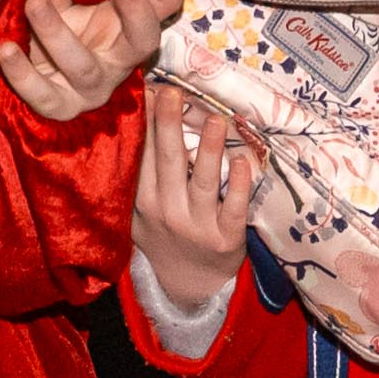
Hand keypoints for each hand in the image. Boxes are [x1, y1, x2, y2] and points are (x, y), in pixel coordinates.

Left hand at [0, 0, 181, 123]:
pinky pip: (44, 95)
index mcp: (131, 31)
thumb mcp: (59, 3)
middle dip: (136, 10)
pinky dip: (22, 74)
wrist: (40, 84)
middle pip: (144, 40)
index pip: (164, 3)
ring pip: (83, 66)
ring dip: (58, 33)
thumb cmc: (62, 39)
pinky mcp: (61, 107)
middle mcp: (119, 61)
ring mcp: (92, 88)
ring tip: (35, 2)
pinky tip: (6, 49)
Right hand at [131, 90, 262, 314]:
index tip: (148, 91)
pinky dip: (237, 185)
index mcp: (142, 202)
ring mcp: (197, 226)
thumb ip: (139, 173)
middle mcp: (167, 212)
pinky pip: (233, 208)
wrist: (187, 286)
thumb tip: (136, 120)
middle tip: (171, 92)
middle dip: (168, 126)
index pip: (142, 156)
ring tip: (214, 118)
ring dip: (208, 150)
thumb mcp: (140, 209)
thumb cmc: (165, 235)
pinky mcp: (226, 238)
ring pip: (202, 182)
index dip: (144, 124)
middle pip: (167, 163)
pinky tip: (242, 162)